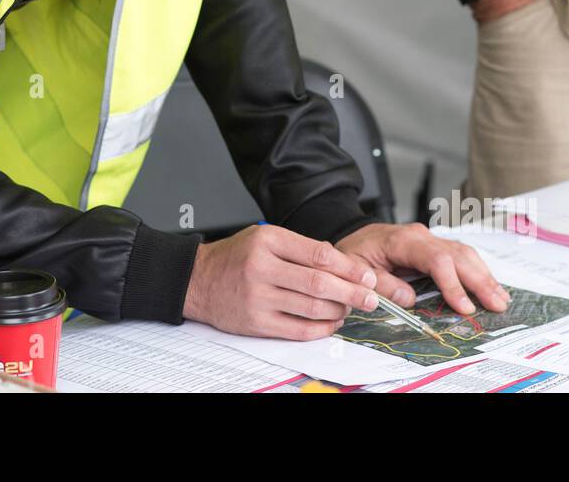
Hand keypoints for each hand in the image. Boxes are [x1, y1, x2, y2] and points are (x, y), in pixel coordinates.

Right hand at [183, 224, 381, 339]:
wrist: (197, 280)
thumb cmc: (235, 257)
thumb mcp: (264, 237)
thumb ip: (300, 247)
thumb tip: (341, 263)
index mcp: (268, 240)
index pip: (320, 254)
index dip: (349, 268)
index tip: (367, 276)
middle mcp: (262, 268)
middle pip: (319, 283)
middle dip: (352, 292)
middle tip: (370, 298)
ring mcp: (258, 297)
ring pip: (312, 308)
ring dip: (338, 311)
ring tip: (348, 308)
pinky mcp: (256, 322)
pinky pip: (298, 329)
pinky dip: (320, 328)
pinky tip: (330, 323)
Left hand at [335, 222, 509, 314]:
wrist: (352, 235)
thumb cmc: (353, 254)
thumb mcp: (356, 272)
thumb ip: (383, 285)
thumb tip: (411, 299)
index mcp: (402, 240)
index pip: (436, 260)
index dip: (453, 284)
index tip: (465, 308)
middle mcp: (421, 236)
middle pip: (458, 255)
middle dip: (480, 281)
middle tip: (498, 305)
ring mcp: (429, 239)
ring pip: (464, 253)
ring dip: (484, 276)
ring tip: (500, 298)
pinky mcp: (433, 246)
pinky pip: (460, 256)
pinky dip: (477, 271)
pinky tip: (489, 286)